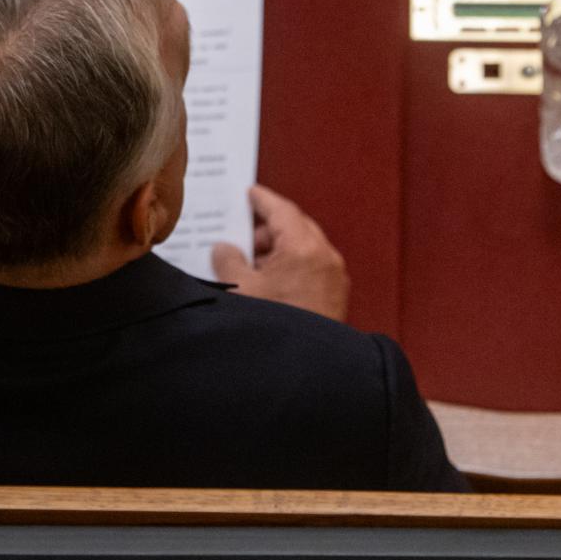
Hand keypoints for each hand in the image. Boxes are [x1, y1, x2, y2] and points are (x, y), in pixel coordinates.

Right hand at [210, 184, 349, 321]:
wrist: (307, 366)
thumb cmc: (275, 325)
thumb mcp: (240, 289)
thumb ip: (228, 260)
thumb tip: (224, 248)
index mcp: (303, 248)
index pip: (282, 210)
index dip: (261, 200)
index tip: (249, 193)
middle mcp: (325, 257)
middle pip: (295, 227)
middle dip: (268, 227)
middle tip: (243, 232)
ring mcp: (334, 277)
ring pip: (305, 247)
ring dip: (279, 248)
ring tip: (251, 262)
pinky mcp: (336, 295)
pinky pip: (312, 267)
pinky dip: (292, 264)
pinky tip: (269, 281)